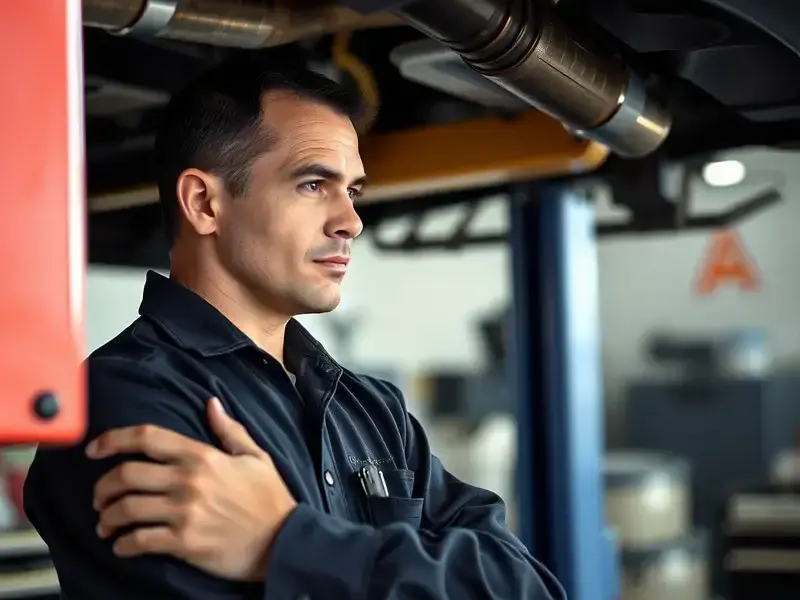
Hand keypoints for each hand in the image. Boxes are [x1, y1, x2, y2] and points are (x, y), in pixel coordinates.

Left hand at [86, 398, 296, 580]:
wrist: (283, 540)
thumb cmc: (270, 498)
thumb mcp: (255, 456)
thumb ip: (229, 429)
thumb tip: (211, 403)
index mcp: (202, 456)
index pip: (147, 438)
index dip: (113, 439)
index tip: (93, 449)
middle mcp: (188, 481)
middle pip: (126, 474)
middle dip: (102, 486)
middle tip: (99, 496)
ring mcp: (184, 512)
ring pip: (126, 509)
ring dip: (107, 517)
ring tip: (106, 523)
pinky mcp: (184, 543)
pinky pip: (139, 541)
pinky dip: (122, 544)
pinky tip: (121, 545)